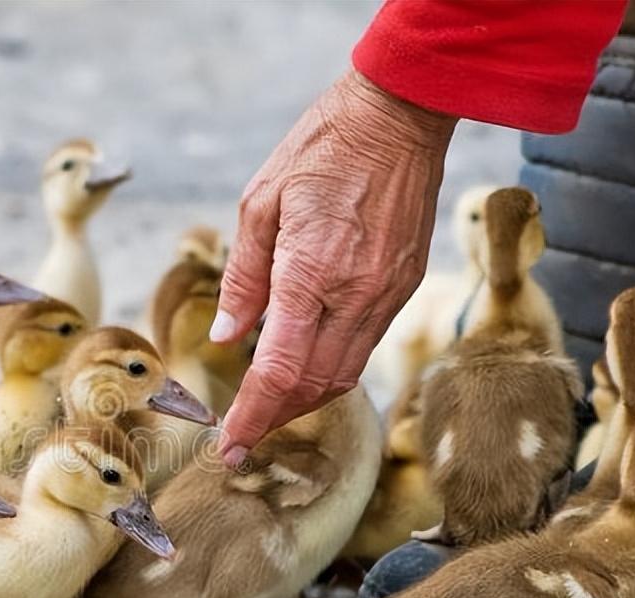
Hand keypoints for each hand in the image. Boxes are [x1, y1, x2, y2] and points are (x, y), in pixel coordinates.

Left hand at [211, 69, 456, 466]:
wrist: (400, 115)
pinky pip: (364, 347)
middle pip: (314, 386)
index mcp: (312, 272)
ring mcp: (387, 293)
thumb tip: (229, 337)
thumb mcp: (260, 202)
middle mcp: (356, 294)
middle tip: (240, 437)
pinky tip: (303, 370)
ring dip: (303, 402)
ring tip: (266, 412)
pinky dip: (330, 371)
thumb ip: (243, 277)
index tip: (229, 445)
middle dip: (274, 419)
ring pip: (344, 374)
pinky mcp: (405, 286)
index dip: (252, 416)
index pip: (280, 370)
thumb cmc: (322, 148)